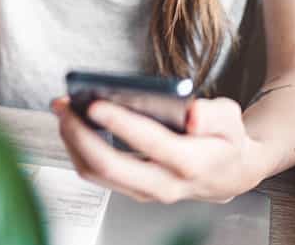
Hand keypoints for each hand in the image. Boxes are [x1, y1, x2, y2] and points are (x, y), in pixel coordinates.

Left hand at [50, 96, 270, 203]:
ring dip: (72, 140)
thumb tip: (192, 114)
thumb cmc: (225, 140)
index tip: (95, 102)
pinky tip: (71, 122)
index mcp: (192, 163)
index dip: (120, 123)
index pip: (151, 144)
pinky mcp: (130, 188)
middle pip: (111, 166)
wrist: (228, 172)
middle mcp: (165, 184)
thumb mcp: (231, 119)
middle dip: (81, 134)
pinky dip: (77, 146)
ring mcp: (144, 191)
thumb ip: (213, 115)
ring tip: (62, 108)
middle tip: (65, 105)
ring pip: (97, 173)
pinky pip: (95, 173)